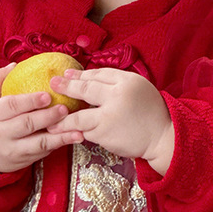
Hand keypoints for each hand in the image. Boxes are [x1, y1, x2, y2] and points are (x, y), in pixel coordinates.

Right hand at [0, 63, 84, 173]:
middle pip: (26, 124)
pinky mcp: (20, 161)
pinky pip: (41, 153)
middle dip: (48, 117)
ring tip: (77, 130)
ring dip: (59, 137)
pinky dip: (57, 145)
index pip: (11, 106)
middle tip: (65, 109)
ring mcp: (10, 150)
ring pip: (38, 144)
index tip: (48, 95)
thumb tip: (15, 65)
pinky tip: (71, 139)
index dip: (30, 101)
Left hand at [48, 68, 174, 174]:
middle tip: (53, 84)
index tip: (67, 74)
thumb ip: (117, 83)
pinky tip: (63, 131)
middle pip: (86, 89)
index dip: (80, 75)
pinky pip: (85, 131)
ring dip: (62, 116)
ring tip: (49, 116)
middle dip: (67, 86)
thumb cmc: (151, 112)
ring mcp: (110, 116)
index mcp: (127, 81)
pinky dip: (74, 130)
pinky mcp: (105, 134)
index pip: (98, 74)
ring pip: (79, 115)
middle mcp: (117, 96)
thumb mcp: (139, 88)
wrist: (163, 137)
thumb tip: (90, 80)